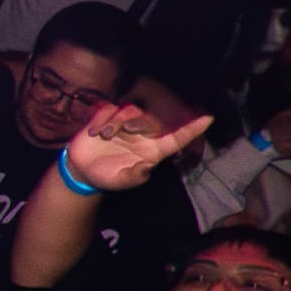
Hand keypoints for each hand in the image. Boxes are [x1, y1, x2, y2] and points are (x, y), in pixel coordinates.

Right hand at [65, 102, 214, 191]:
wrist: (81, 170)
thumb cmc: (106, 177)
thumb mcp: (121, 181)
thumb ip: (135, 175)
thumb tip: (146, 166)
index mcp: (152, 151)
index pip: (177, 139)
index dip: (193, 129)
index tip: (208, 118)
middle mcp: (142, 135)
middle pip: (151, 120)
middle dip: (138, 122)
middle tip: (120, 132)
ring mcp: (125, 125)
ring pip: (130, 111)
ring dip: (116, 122)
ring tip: (103, 136)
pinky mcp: (108, 118)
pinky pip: (110, 109)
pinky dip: (101, 119)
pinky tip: (93, 133)